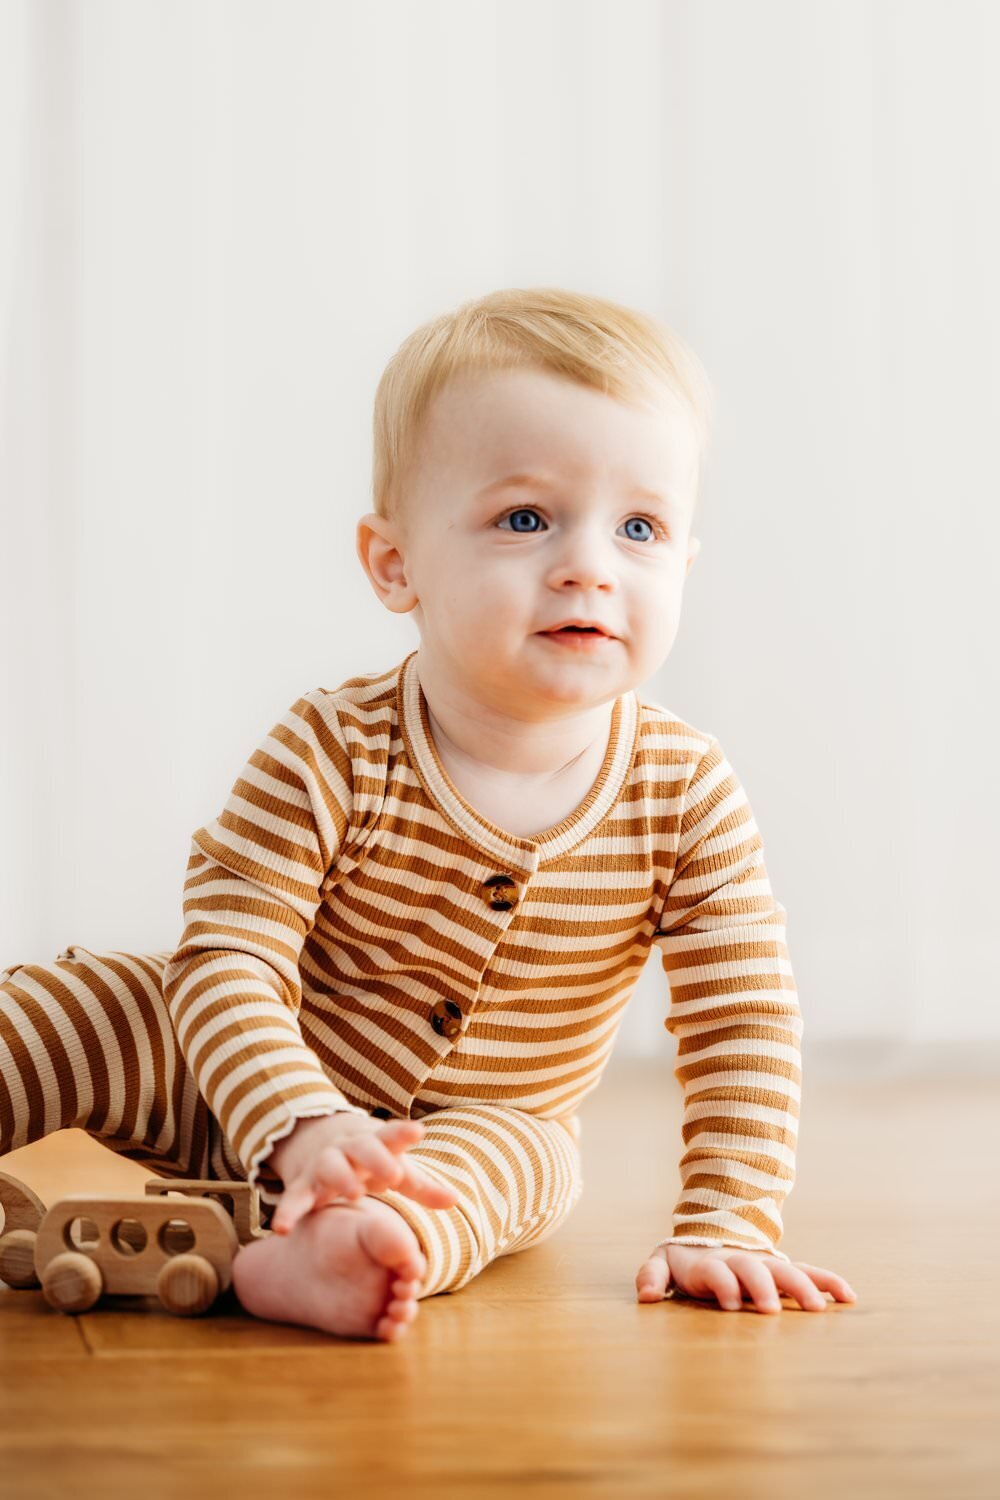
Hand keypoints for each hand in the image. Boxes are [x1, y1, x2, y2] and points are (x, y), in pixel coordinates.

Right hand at [266, 1113, 460, 1235]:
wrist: (322, 1144)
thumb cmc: (371, 1161)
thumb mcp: (395, 1169)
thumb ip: (422, 1186)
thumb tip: (455, 1201)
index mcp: (375, 1143)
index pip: (391, 1135)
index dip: (403, 1134)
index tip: (419, 1131)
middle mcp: (349, 1150)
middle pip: (362, 1148)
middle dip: (376, 1158)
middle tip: (393, 1174)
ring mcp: (324, 1165)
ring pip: (330, 1165)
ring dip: (341, 1176)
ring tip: (354, 1194)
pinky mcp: (303, 1186)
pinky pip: (294, 1198)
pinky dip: (287, 1212)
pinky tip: (282, 1229)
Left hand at [634, 1242, 857, 1313]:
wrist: (712, 1234)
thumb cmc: (685, 1261)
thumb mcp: (663, 1263)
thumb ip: (652, 1276)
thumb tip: (646, 1297)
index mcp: (710, 1263)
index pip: (716, 1272)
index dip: (723, 1285)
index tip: (731, 1304)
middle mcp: (742, 1261)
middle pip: (754, 1270)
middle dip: (762, 1288)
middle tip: (770, 1311)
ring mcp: (765, 1264)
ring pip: (786, 1270)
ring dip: (801, 1287)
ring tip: (817, 1308)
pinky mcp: (784, 1269)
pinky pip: (810, 1272)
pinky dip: (828, 1281)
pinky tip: (848, 1297)